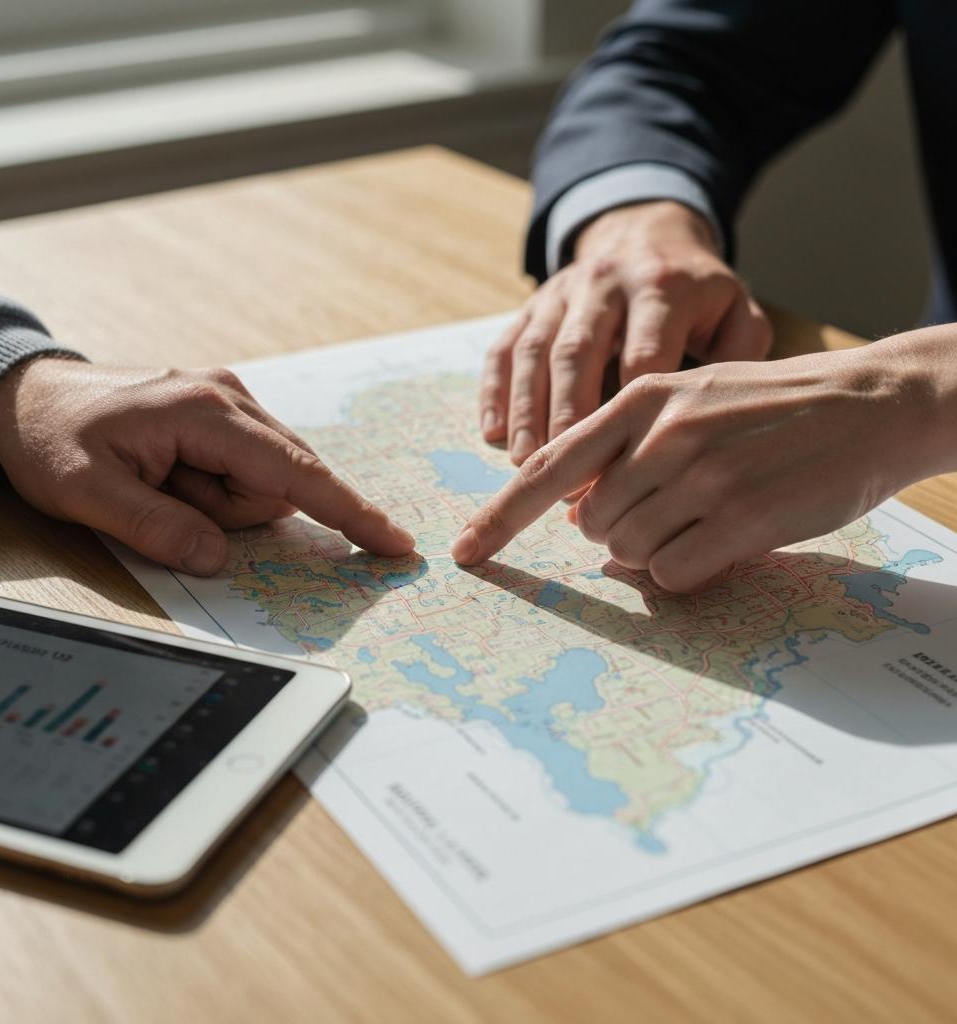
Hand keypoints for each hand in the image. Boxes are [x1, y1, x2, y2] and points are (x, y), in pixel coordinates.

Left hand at [0, 359, 413, 573]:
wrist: (26, 395)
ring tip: (156, 483)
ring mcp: (228, 403)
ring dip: (215, 503)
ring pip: (260, 483)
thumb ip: (157, 529)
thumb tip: (218, 560)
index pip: (295, 471)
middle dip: (228, 512)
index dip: (347, 511)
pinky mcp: (222, 416)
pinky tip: (169, 475)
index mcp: (206, 411)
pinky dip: (212, 489)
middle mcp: (230, 398)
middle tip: (159, 498)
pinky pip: (243, 471)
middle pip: (276, 484)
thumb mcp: (86, 492)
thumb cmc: (51, 435)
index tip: (392, 541)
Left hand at [456, 331, 954, 592]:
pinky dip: (685, 570)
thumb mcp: (689, 399)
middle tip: (667, 513)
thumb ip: (626, 448)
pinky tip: (723, 539)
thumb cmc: (771, 407)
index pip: (548, 468)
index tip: (466, 553)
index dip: (500, 516)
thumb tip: (580, 516)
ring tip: (704, 516)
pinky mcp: (743, 518)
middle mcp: (663, 434)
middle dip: (612, 533)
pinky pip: (673, 574)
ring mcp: (704, 476)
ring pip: (628, 551)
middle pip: (588, 522)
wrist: (871, 403)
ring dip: (654, 550)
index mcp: (640, 398)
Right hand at [479, 200, 771, 464]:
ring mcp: (560, 293)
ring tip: (524, 462)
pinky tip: (493, 432)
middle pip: (578, 352)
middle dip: (567, 416)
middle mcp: (605, 283)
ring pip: (535, 352)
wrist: (646, 231)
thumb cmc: (695, 292)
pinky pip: (504, 346)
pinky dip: (494, 390)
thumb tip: (709, 418)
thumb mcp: (735, 309)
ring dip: (526, 410)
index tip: (628, 465)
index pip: (643, 353)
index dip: (630, 411)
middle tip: (566, 475)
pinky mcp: (530, 306)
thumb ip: (739, 356)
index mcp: (661, 287)